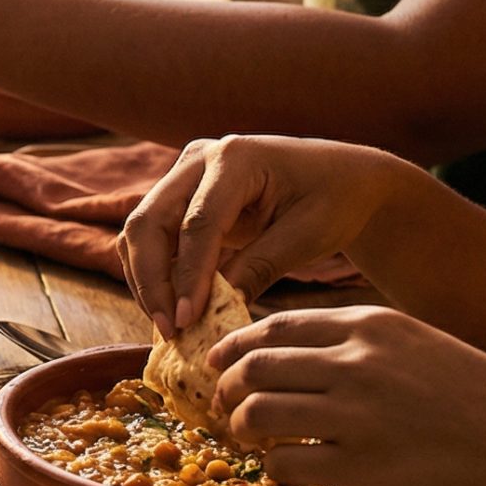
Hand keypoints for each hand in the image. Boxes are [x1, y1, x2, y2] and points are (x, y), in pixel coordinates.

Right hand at [117, 135, 419, 335]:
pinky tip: (171, 308)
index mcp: (236, 157)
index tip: (187, 320)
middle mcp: (199, 158)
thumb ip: (257, 268)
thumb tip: (212, 313)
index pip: (197, 223)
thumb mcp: (306, 236)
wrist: (344, 178)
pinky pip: (153, 237)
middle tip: (169, 328)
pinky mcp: (181, 196)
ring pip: (141, 230)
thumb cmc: (335, 200)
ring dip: (148, 280)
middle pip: (150, 222)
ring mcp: (185, 175)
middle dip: (153, 280)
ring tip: (168, 325)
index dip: (188, 275)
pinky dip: (156, 273)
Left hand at [210, 305, 485, 485]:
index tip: (218, 363)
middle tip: (224, 408)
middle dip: (227, 389)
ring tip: (254, 441)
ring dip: (244, 429)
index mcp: (370, 324)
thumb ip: (357, 342)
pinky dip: (276, 470)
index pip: (274, 327)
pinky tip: (292, 472)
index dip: (236, 347)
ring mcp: (354, 414)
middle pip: (254, 367)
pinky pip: (284, 465)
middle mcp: (356, 361)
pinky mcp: (358, 466)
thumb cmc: (478, 399)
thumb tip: (286, 353)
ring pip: (257, 413)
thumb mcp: (418, 344)